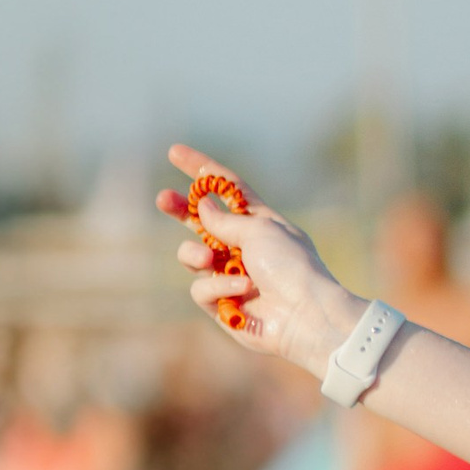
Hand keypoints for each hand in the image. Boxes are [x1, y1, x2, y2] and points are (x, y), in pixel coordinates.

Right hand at [156, 146, 359, 375]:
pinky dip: (218, 287)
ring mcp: (232, 276)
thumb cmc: (291, 267)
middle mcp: (245, 247)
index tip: (174, 152)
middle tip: (163, 199)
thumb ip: (225, 219)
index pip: (227, 189)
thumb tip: (202, 208)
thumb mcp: (260, 230)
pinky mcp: (223, 305)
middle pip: (202, 221)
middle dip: (180, 209)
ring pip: (193, 256)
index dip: (201, 170)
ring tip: (209, 259)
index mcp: (261, 222)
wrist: (307, 316)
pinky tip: (242, 290)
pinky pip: (201, 289)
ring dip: (195, 253)